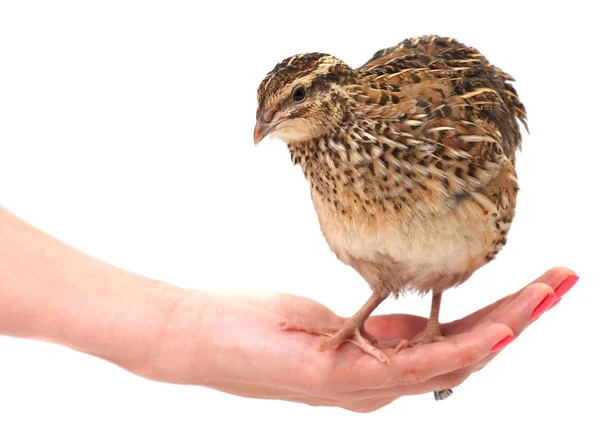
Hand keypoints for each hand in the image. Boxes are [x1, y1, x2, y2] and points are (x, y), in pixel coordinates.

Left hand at [140, 266, 576, 412]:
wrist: (202, 338)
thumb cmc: (261, 325)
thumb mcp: (331, 321)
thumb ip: (374, 328)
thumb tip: (408, 318)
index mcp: (380, 364)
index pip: (454, 339)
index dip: (501, 314)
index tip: (537, 283)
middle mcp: (381, 383)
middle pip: (464, 349)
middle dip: (519, 316)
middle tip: (563, 282)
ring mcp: (363, 386)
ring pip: (448, 359)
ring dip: (503, 328)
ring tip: (545, 297)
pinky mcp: (339, 377)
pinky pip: (409, 366)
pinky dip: (456, 352)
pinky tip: (492, 334)